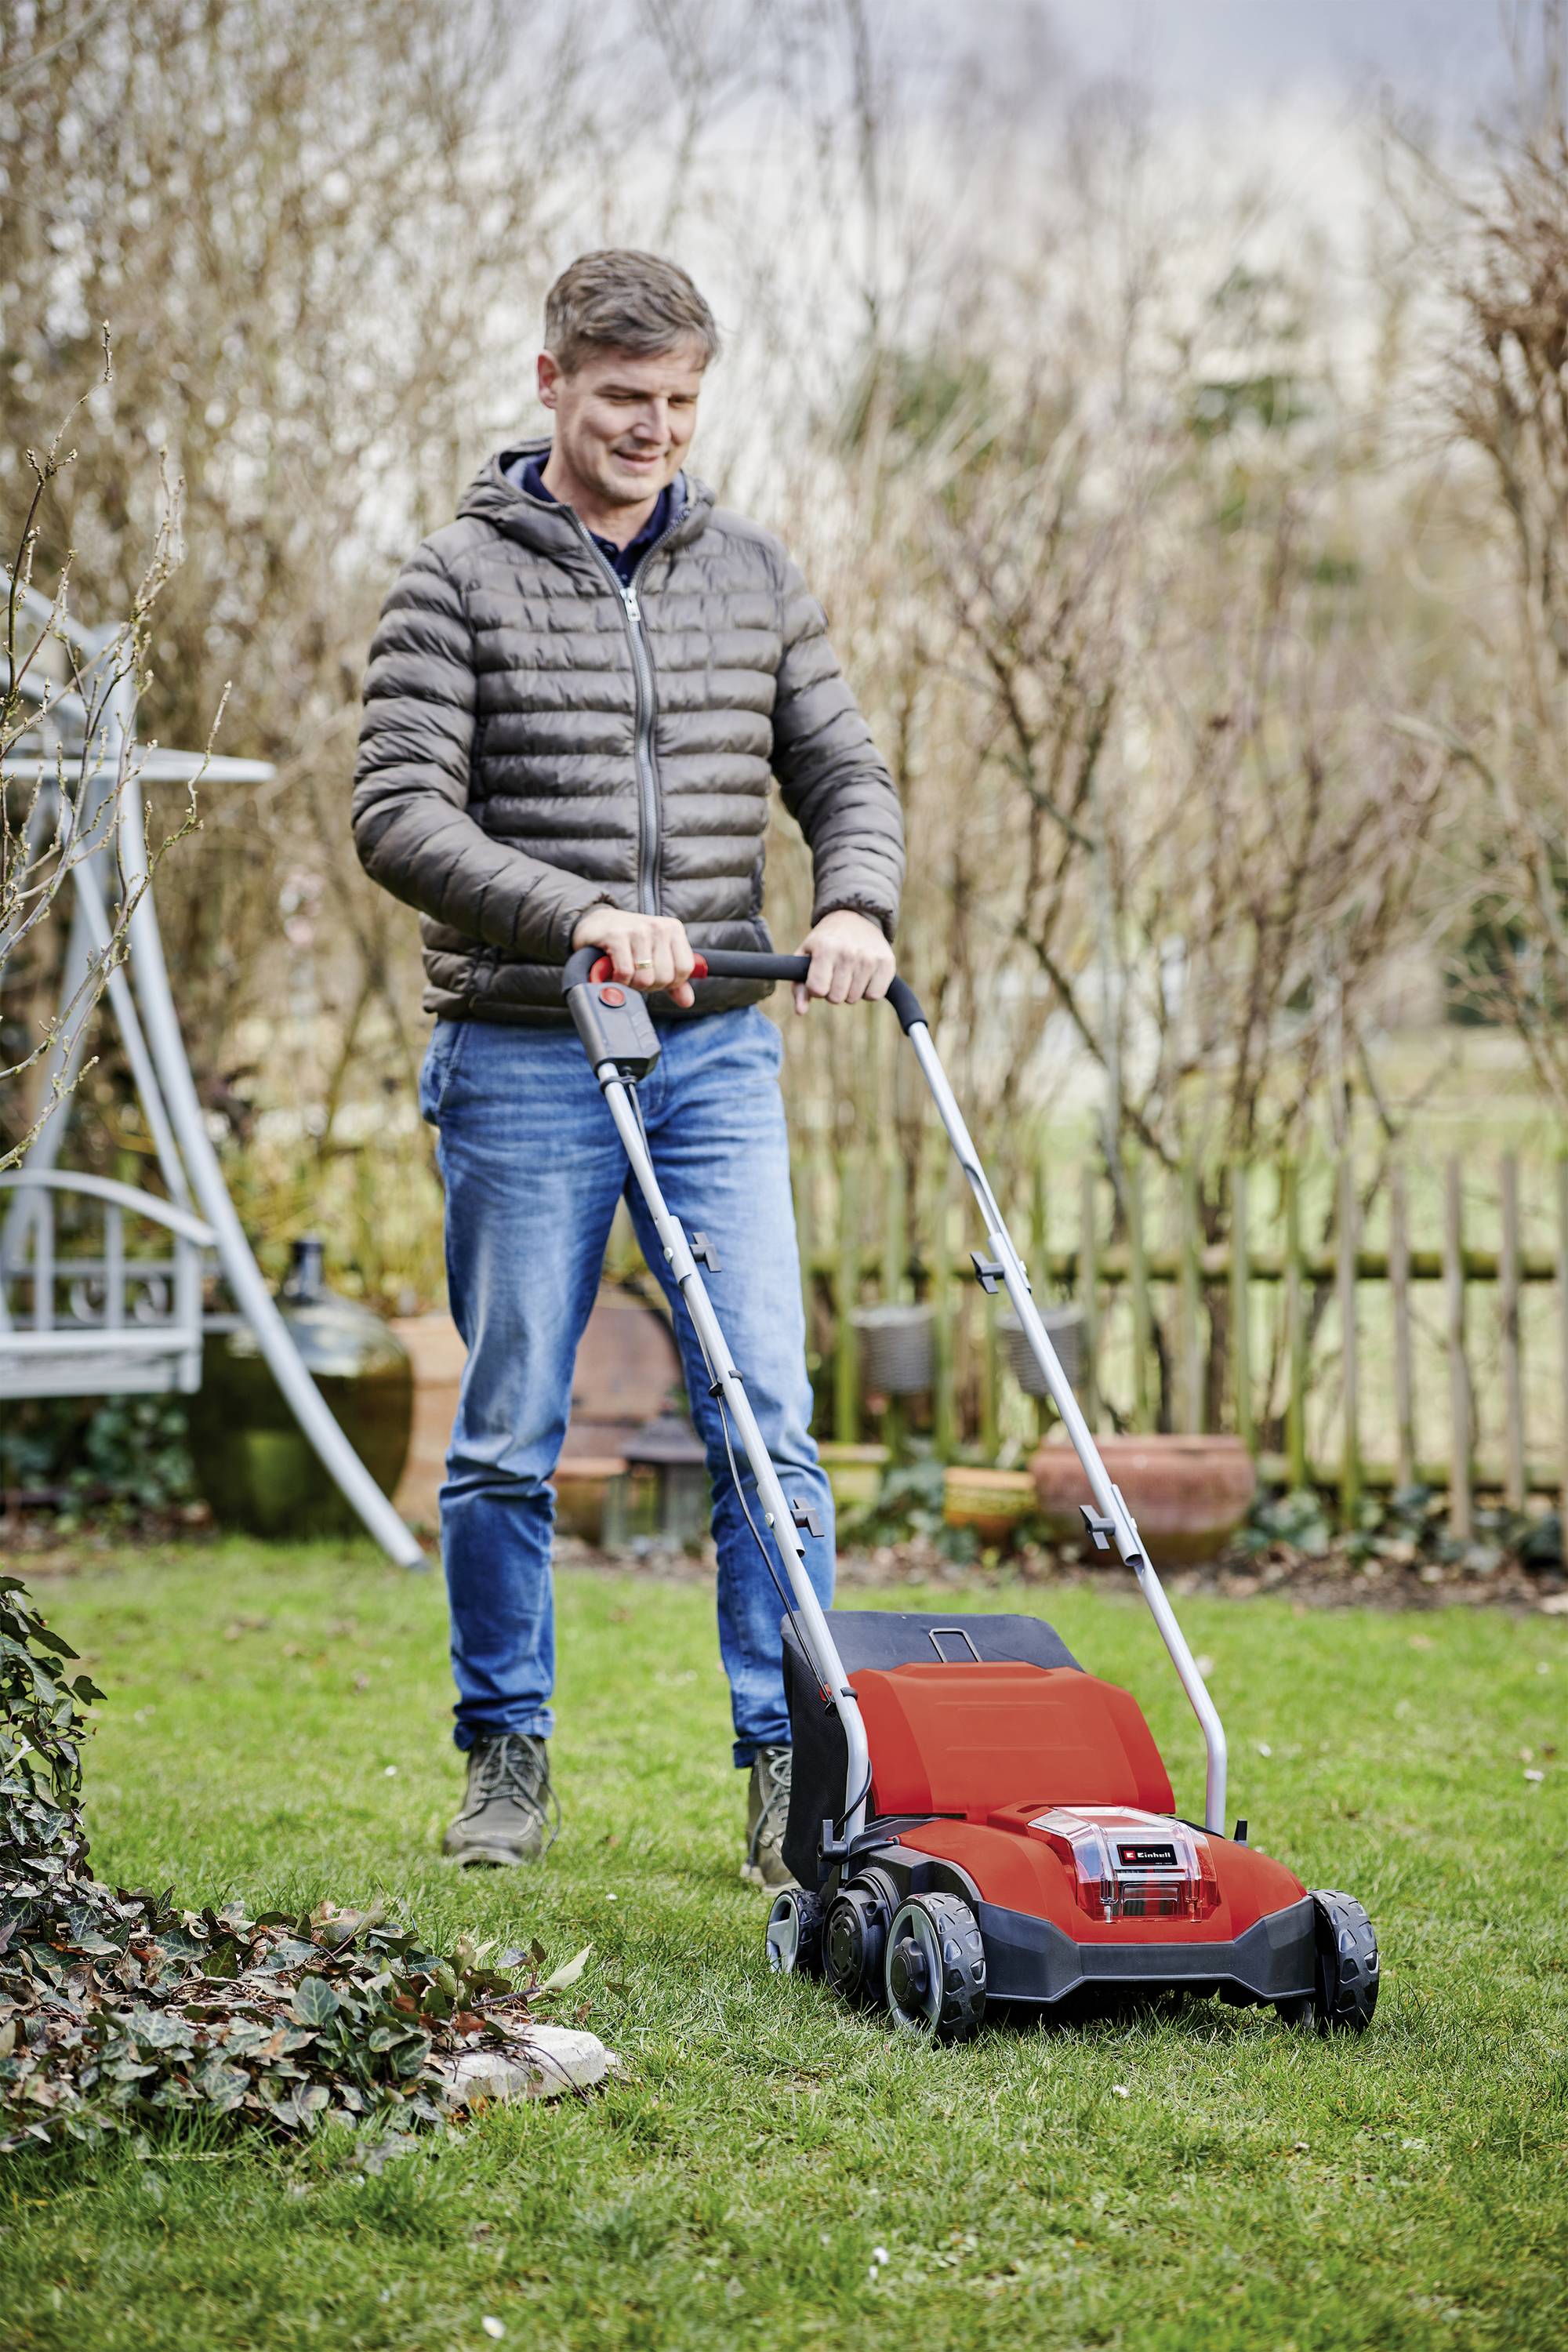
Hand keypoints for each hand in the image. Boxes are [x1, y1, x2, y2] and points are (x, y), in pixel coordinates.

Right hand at [572, 907, 697, 1007]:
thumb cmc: (629, 942)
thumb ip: (673, 979)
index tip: (655, 977)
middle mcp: (659, 927)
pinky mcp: (616, 935)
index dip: (669, 982)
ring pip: (645, 978)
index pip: (684, 969)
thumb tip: (688, 1001)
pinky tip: (613, 971)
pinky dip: (618, 980)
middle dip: (648, 985)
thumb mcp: (655, 957)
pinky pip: (625, 973)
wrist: (596, 923)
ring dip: (631, 984)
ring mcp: (638, 930)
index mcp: (674, 929)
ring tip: (624, 972)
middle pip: (665, 977)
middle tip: (636, 975)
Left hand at [793, 908, 895, 1014]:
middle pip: (836, 998)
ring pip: (854, 998)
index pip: (818, 990)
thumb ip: (799, 986)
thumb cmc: (825, 942)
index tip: (819, 977)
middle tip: (835, 974)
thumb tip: (800, 1012)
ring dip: (849, 991)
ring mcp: (870, 958)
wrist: (855, 917)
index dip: (816, 988)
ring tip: (849, 972)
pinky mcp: (887, 962)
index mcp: (825, 948)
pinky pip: (874, 996)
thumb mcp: (805, 956)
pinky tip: (864, 976)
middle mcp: (848, 952)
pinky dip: (868, 991)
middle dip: (832, 991)